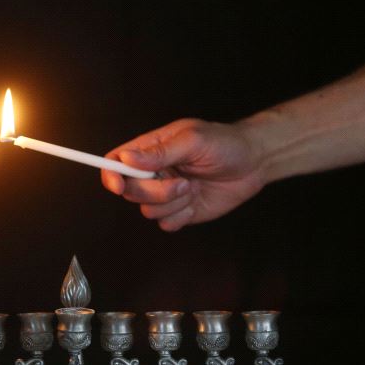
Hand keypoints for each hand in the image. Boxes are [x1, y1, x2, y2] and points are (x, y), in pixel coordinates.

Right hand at [101, 118, 266, 230]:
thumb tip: (126, 159)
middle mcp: (154, 173)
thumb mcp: (193, 140)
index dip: (110, 175)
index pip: (116, 161)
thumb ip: (159, 152)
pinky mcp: (179, 213)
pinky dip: (181, 217)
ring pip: (147, 210)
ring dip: (171, 203)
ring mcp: (165, 194)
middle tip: (182, 182)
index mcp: (151, 150)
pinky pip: (166, 224)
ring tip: (193, 188)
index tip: (119, 185)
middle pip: (130, 191)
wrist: (254, 164)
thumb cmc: (224, 144)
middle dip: (154, 191)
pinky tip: (196, 202)